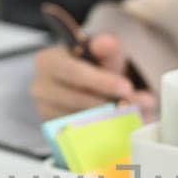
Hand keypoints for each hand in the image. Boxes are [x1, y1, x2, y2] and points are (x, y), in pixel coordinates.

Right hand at [29, 33, 155, 119]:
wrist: (84, 84)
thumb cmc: (91, 65)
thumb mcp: (102, 51)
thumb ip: (107, 46)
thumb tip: (106, 43)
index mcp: (47, 61)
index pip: (73, 72)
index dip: (101, 81)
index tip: (126, 88)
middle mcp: (40, 88)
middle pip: (76, 99)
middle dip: (109, 103)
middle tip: (136, 105)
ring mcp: (45, 111)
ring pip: (80, 120)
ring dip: (111, 120)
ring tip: (136, 116)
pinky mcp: (54, 131)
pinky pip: (79, 135)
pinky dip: (104, 131)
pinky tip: (123, 126)